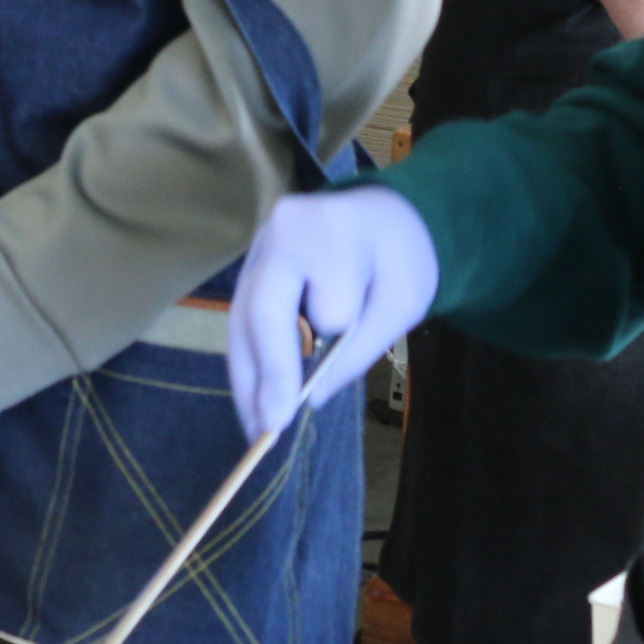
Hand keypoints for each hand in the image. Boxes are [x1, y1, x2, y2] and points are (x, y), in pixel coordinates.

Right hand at [229, 182, 437, 443]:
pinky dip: (250, 358)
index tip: (296, 409)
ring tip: (254, 426)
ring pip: (242, 318)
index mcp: (332, 230)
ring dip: (247, 375)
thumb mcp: (402, 303)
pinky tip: (254, 396)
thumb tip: (312, 399)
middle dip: (263, 376)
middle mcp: (282, 229)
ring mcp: (259, 243)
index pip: (324, 304)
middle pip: (261, 311)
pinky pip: (243, 316)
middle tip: (265, 431)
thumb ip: (358, 349)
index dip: (316, 354)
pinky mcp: (249, 262)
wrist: (384, 212)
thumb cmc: (400, 256)